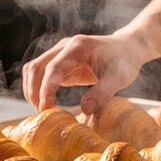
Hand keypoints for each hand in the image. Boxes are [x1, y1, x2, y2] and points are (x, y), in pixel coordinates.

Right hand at [22, 33, 145, 113]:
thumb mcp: (119, 77)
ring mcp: (61, 55)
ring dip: (32, 90)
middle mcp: (65, 48)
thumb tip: (84, 110)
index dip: (46, 89)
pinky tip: (46, 104)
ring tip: (42, 111)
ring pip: (34, 70)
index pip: (54, 68)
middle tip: (42, 114)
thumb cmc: (124, 60)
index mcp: (78, 47)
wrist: (127, 48)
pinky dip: (38, 89)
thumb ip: (102, 93)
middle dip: (34, 91)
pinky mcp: (61, 64)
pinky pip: (42, 75)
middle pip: (37, 67)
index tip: (45, 108)